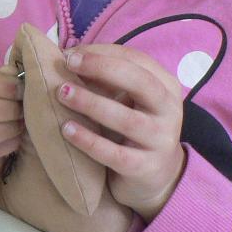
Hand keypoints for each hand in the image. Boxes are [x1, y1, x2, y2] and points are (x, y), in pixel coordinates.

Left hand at [57, 44, 186, 220]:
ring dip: (91, 103)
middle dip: (102, 68)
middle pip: (140, 82)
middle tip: (68, 63)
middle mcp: (169, 111)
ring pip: (126, 119)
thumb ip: (108, 79)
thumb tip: (68, 57)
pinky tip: (66, 129)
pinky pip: (114, 154)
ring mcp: (161, 141)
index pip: (136, 60)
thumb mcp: (130, 99)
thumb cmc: (133, 127)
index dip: (103, 53)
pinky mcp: (145, 168)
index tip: (71, 53)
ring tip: (62, 93)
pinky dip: (89, 140)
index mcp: (166, 86)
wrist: (155, 178)